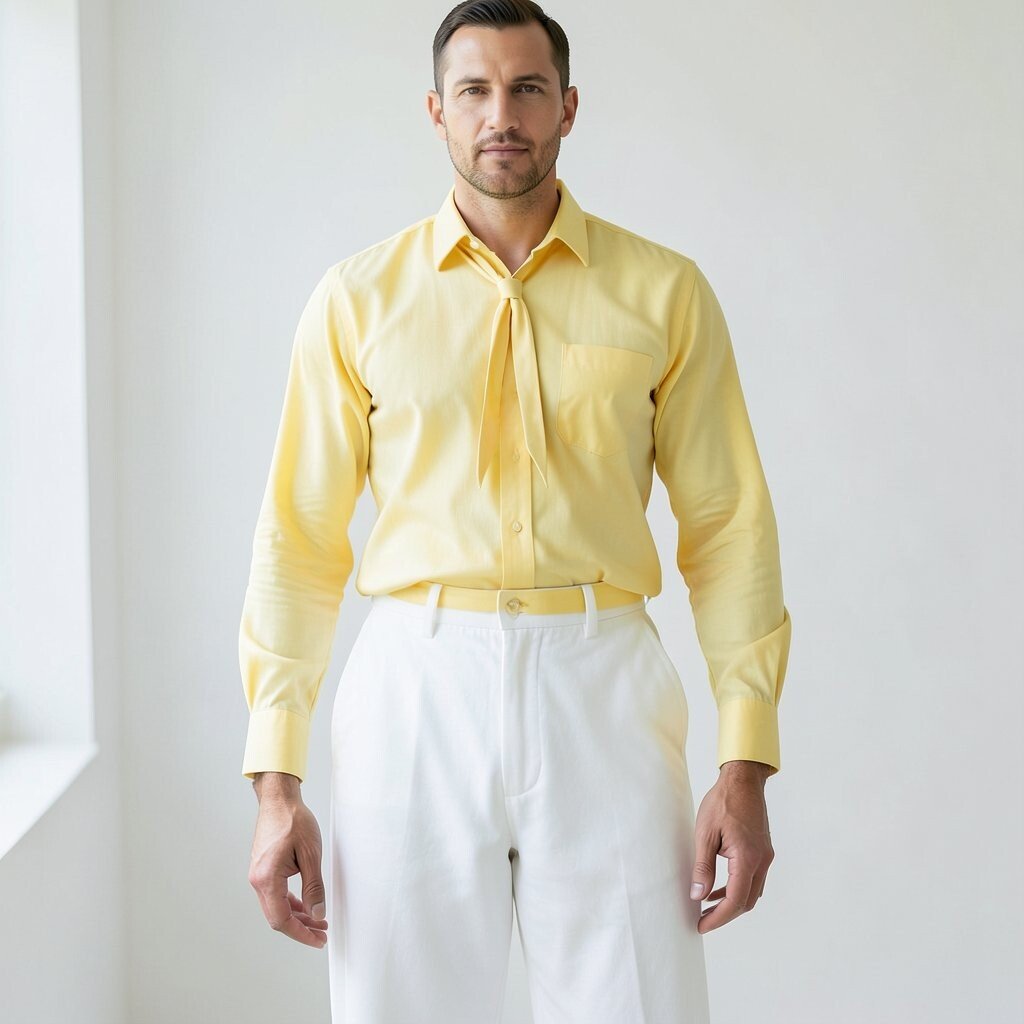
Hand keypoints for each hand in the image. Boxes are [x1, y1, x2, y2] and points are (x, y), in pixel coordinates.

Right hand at [248, 772, 328, 948]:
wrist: (279, 798)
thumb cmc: (293, 820)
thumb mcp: (311, 854)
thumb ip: (314, 887)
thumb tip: (317, 914)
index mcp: (267, 878)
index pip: (281, 920)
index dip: (301, 934)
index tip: (319, 939)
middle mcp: (258, 880)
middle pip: (277, 917)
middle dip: (301, 928)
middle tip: (322, 933)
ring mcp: (258, 875)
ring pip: (276, 907)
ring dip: (297, 916)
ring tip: (318, 920)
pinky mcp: (263, 869)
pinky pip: (275, 894)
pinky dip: (290, 903)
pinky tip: (305, 906)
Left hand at [689, 760, 773, 933]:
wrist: (743, 780)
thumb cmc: (722, 802)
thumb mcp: (705, 834)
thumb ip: (702, 867)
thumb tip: (697, 895)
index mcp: (747, 858)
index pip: (735, 900)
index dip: (718, 918)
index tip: (701, 926)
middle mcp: (761, 861)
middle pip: (746, 901)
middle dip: (725, 914)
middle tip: (703, 920)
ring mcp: (765, 855)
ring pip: (751, 891)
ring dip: (731, 902)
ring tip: (707, 906)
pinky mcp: (762, 850)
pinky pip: (752, 877)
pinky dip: (737, 887)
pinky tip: (718, 887)